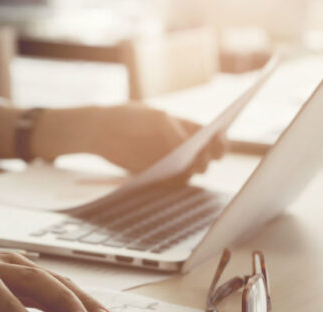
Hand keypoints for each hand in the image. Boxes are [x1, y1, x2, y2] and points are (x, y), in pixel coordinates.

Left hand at [86, 104, 226, 172]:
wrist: (101, 131)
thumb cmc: (132, 117)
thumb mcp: (157, 119)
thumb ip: (176, 135)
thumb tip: (192, 155)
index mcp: (188, 129)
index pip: (214, 137)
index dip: (220, 142)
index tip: (219, 143)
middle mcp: (184, 148)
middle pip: (206, 158)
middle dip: (206, 159)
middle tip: (200, 158)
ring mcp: (172, 163)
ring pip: (191, 173)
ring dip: (190, 171)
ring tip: (184, 165)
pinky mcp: (158, 177)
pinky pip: (173, 183)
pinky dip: (174, 181)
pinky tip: (169, 175)